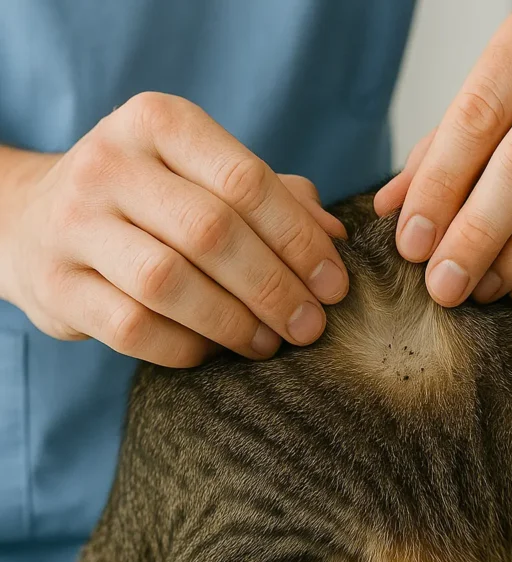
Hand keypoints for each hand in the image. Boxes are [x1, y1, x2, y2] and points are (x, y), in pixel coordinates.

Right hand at [0, 92, 347, 367]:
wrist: (37, 218)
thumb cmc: (153, 198)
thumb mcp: (209, 175)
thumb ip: (277, 197)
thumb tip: (336, 235)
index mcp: (159, 122)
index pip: (246, 181)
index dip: (300, 240)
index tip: (334, 286)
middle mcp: (108, 162)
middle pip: (211, 232)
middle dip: (275, 288)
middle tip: (310, 325)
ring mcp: (72, 223)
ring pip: (168, 282)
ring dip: (234, 323)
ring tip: (269, 342)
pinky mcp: (53, 285)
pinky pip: (132, 327)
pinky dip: (185, 348)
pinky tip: (214, 351)